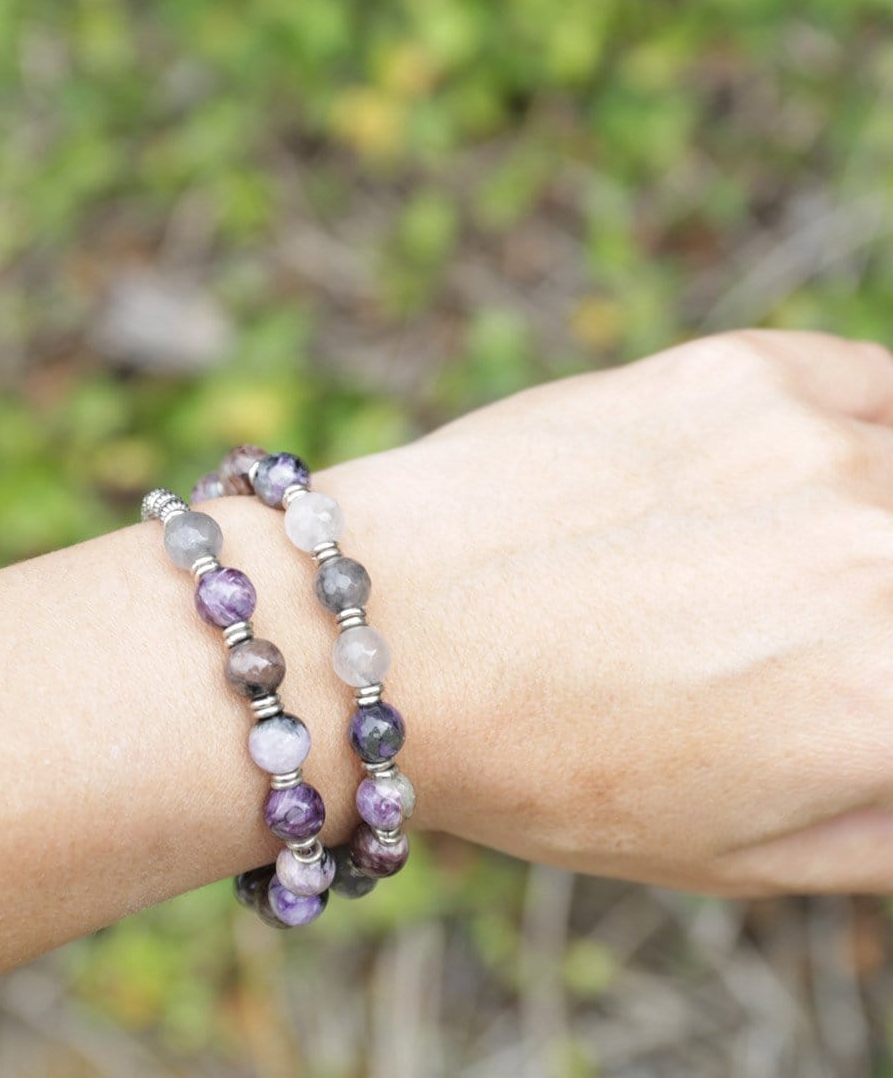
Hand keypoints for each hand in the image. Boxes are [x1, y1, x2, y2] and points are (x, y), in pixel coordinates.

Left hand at [330, 330, 892, 894]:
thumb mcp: (736, 853)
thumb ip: (888, 820)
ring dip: (871, 522)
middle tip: (815, 627)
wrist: (384, 632)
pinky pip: (872, 386)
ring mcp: (815, 450)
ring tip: (783, 564)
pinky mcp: (741, 373)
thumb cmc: (539, 762)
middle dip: (871, 609)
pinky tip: (800, 474)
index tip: (849, 670)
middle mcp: (886, 561)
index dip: (879, 674)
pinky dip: (866, 432)